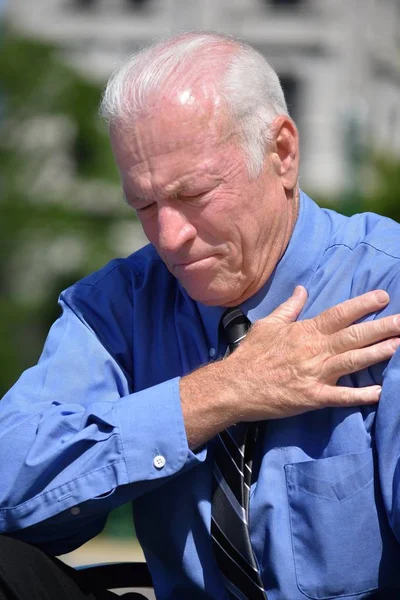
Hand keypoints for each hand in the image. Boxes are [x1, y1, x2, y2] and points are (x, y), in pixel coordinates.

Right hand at [228, 286, 399, 420]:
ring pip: (353, 361)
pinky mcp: (313, 397)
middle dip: (383, 327)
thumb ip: (289, 307)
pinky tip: (380, 392)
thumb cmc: (252, 354)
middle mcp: (315, 350)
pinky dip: (361, 395)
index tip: (384, 297)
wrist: (235, 385)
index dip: (363, 305)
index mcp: (306, 331)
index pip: (340, 314)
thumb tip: (302, 289)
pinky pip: (341, 396)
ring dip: (379, 354)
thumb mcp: (268, 324)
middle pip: (354, 336)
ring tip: (399, 346)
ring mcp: (316, 374)